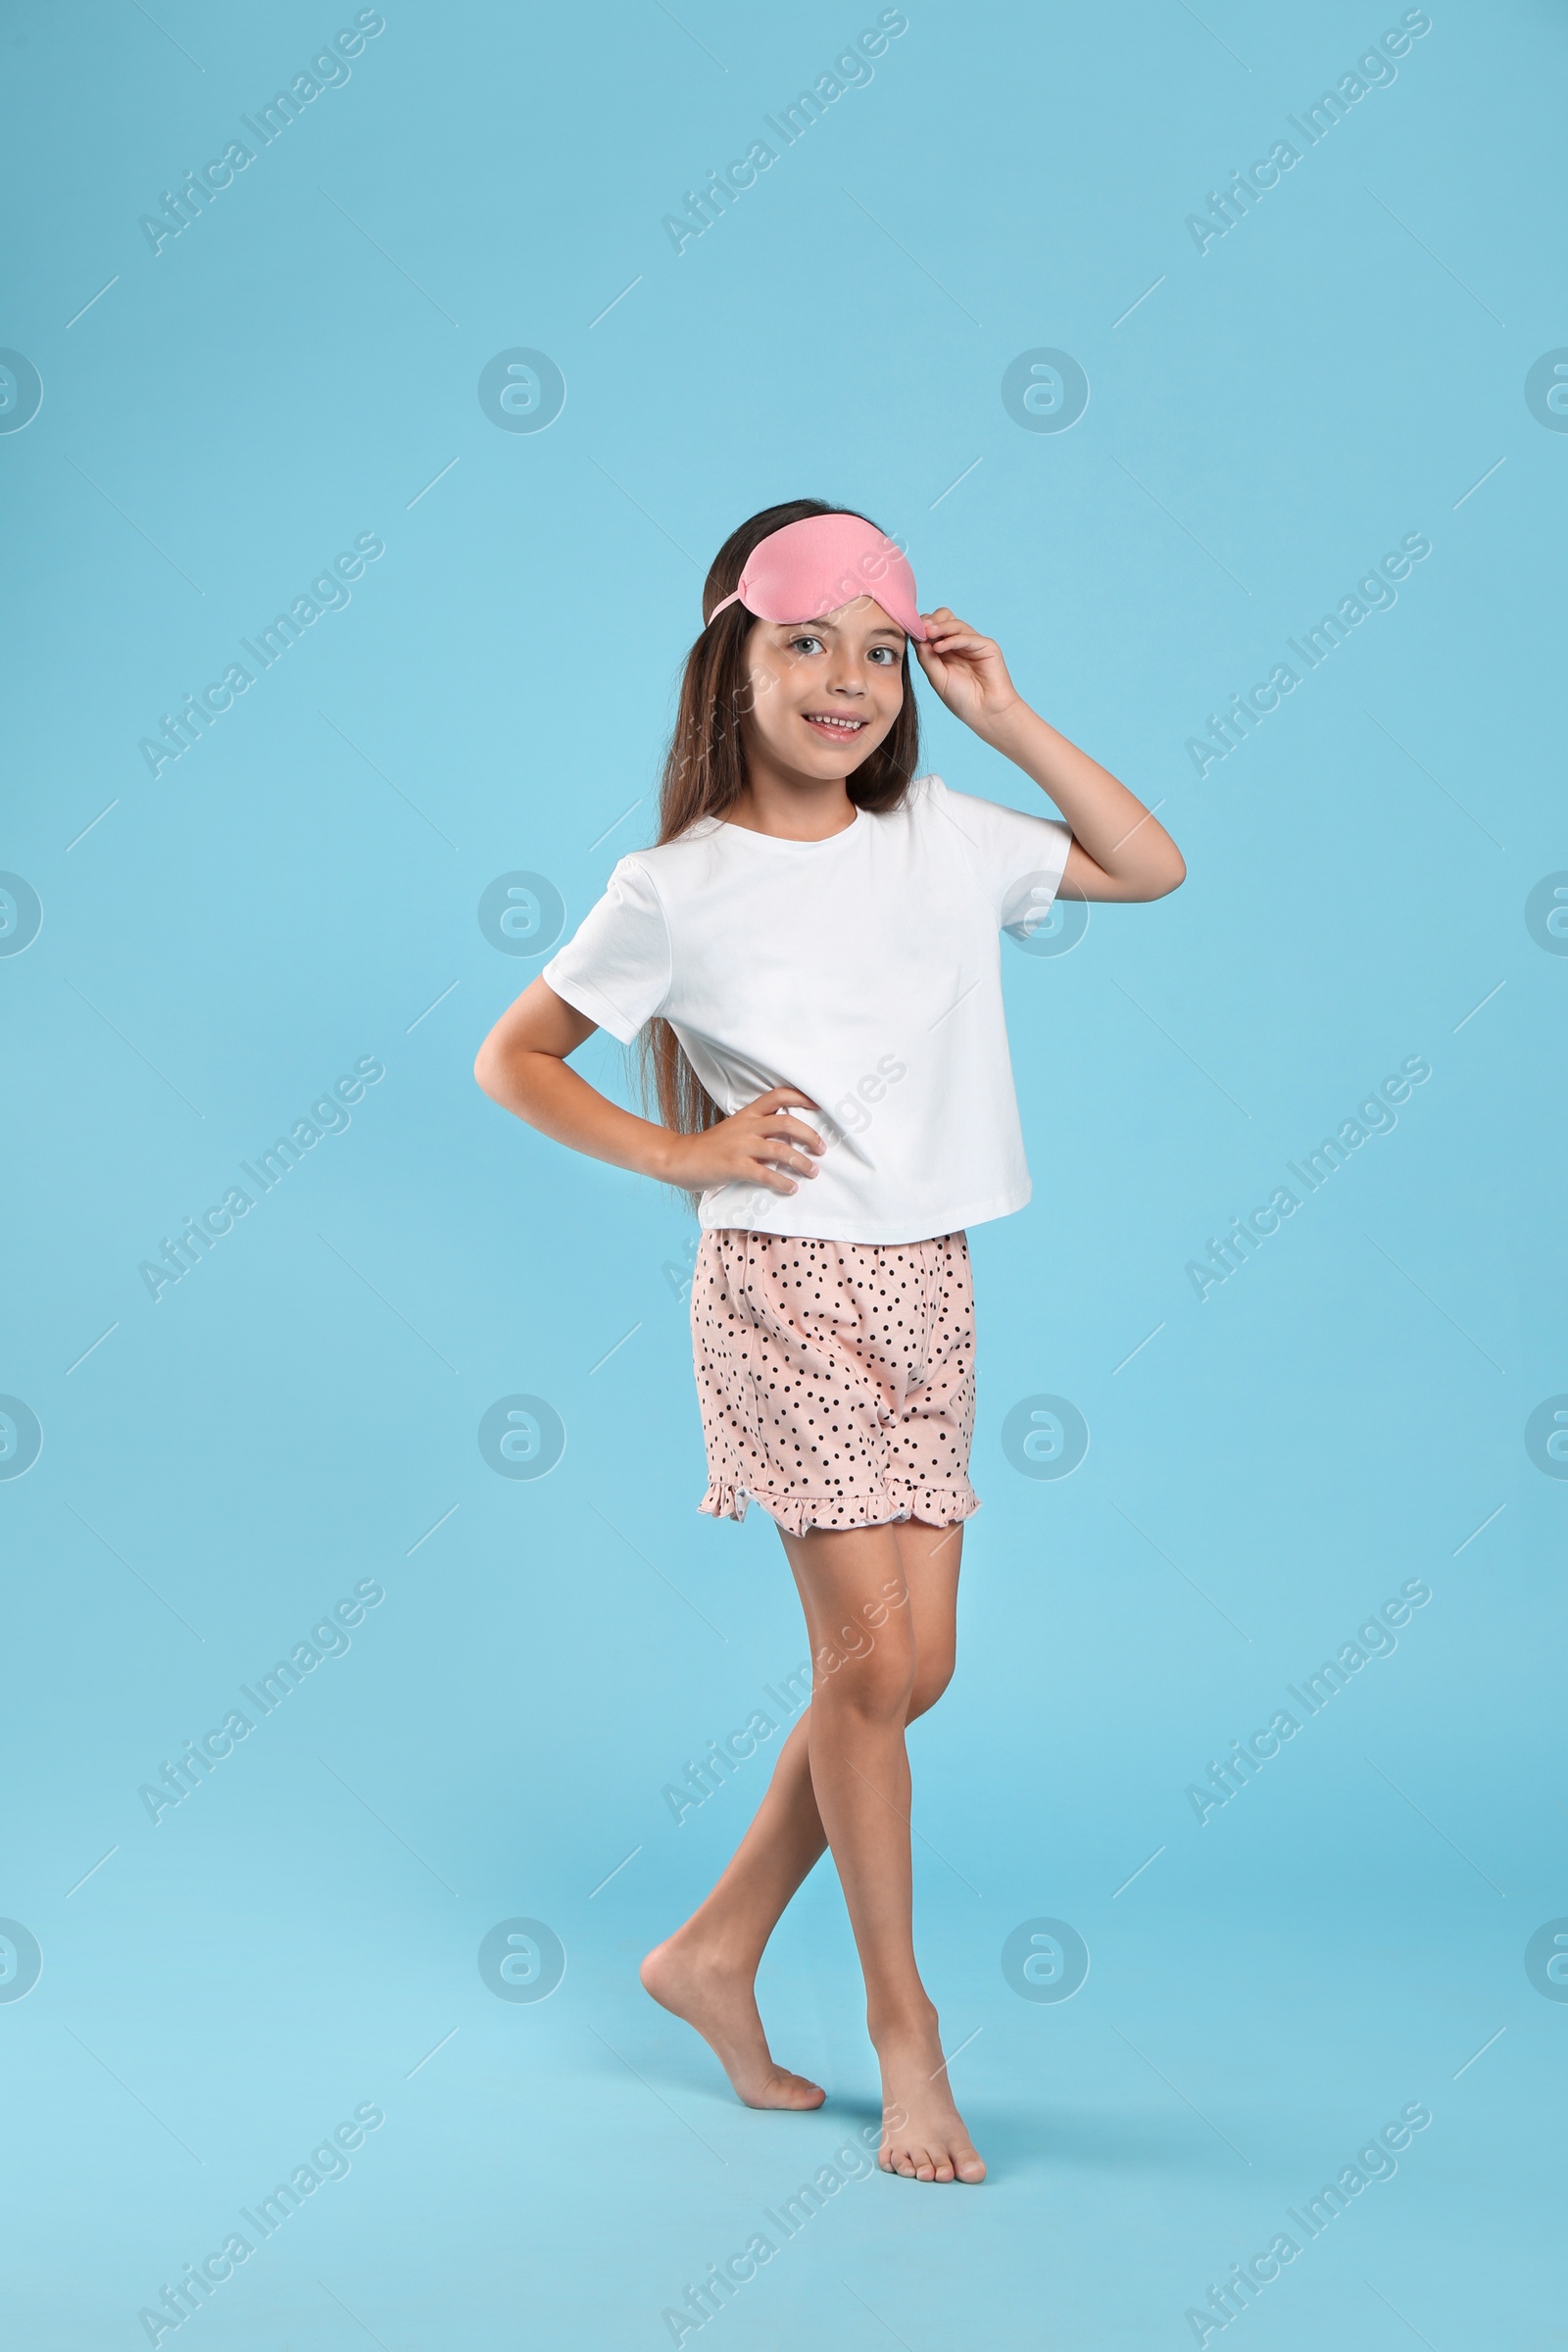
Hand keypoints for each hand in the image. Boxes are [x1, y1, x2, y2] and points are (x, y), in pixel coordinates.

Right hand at [662, 1086, 824, 1194]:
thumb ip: (758, 1129)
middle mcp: (747, 1126)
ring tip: (812, 1171)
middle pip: (787, 1122)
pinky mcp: (734, 1166)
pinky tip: (791, 1188)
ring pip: (780, 1149)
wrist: (680, 1158)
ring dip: (801, 1162)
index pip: (778, 1096)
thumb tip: (788, 1138)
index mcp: (747, 1114)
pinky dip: (782, 1182)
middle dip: (810, 1136)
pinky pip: (765, 1174)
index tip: (818, 1105)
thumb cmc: (711, 1147)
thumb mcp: (735, 1129)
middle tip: (822, 1149)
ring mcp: (740, 1146)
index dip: (800, 1097)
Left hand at [914, 608, 1022, 738]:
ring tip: (926, 635)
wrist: (985, 714)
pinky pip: (967, 636)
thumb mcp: (937, 677)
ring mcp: (973, 643)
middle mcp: (959, 643)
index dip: (921, 628)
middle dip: (930, 621)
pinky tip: (939, 647)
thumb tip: (915, 636)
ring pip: (955, 623)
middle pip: (944, 617)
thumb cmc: (962, 699)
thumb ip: (926, 657)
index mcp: (946, 650)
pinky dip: (951, 639)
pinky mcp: (986, 646)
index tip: (909, 632)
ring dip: (939, 627)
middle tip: (919, 630)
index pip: (932, 628)